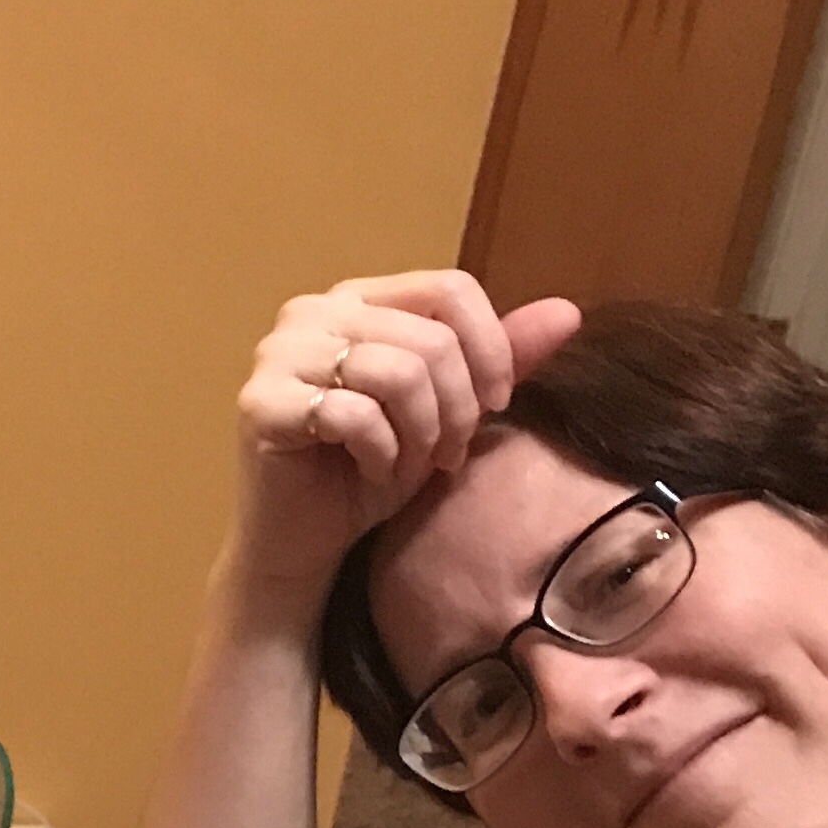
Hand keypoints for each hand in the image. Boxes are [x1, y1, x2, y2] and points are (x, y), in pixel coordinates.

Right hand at [225, 273, 580, 601]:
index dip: (489, 349)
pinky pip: (354, 414)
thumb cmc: (371, 468)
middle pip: (429, 338)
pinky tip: (372, 472)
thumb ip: (500, 359)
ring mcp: (279, 355)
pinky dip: (381, 454)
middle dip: (456, 409)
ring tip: (410, 464)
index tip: (494, 406)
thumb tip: (567, 312)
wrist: (306, 539)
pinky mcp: (259, 403)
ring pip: (396, 372)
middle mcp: (312, 312)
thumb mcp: (450, 410)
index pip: (448, 288)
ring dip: (421, 434)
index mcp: (358, 299)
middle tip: (446, 455)